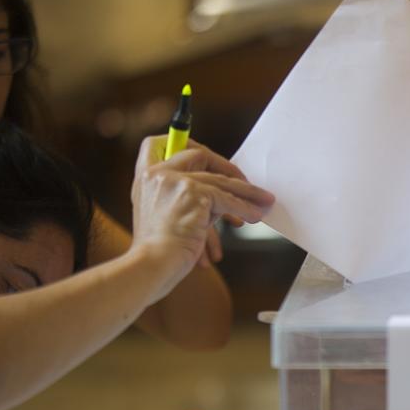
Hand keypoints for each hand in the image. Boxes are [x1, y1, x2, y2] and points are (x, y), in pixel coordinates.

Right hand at [129, 137, 273, 292]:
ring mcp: (175, 182)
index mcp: (144, 176)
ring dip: (247, 192)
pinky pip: (228, 199)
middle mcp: (157, 173)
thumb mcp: (164, 215)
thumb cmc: (159, 250)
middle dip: (227, 168)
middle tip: (246, 182)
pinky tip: (254, 216)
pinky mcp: (194, 195)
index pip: (161, 143)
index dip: (185, 144)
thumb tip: (222, 194)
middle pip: (200, 156)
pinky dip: (244, 209)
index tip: (209, 158)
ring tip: (264, 201)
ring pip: (221, 180)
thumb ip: (185, 197)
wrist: (151, 266)